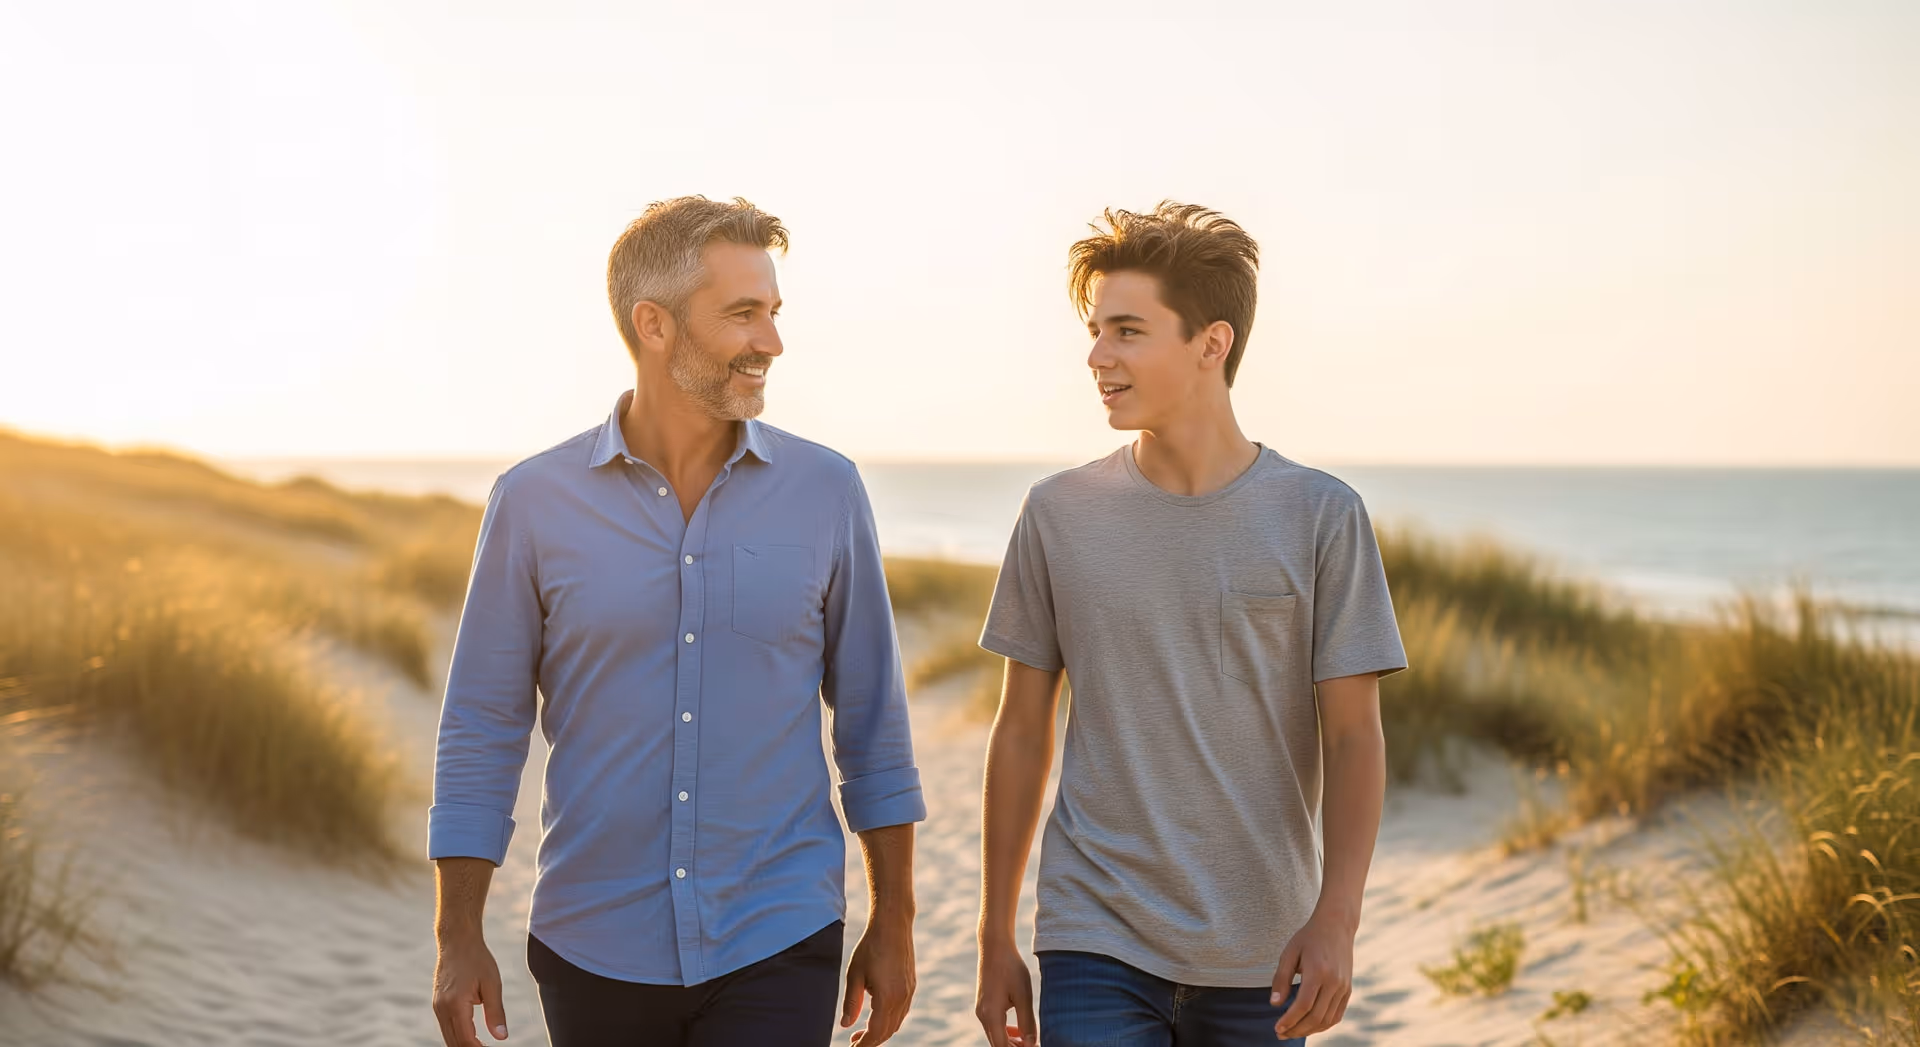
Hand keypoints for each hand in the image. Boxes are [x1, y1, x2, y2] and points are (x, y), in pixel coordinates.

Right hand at [432, 932, 507, 1045]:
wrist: (457, 940)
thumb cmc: (477, 959)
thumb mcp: (492, 984)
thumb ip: (496, 1012)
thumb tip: (502, 1037)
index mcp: (455, 1004)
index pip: (465, 1039)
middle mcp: (442, 1008)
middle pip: (453, 1042)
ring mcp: (437, 1006)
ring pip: (448, 1036)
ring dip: (463, 1045)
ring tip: (481, 1046)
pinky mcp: (437, 1003)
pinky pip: (446, 1026)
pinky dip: (457, 1035)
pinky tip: (472, 1038)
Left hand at [842, 914, 916, 1045]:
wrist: (893, 926)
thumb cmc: (871, 947)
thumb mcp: (854, 974)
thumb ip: (851, 1002)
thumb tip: (846, 1025)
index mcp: (887, 997)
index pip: (876, 1032)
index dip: (864, 1044)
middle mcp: (902, 997)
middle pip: (888, 1031)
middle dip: (872, 1041)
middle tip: (854, 1042)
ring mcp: (909, 991)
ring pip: (897, 1022)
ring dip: (881, 1031)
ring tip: (863, 1032)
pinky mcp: (911, 985)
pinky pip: (902, 1011)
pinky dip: (890, 1020)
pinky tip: (877, 1015)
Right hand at [974, 935, 1036, 1046]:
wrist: (994, 947)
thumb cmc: (1011, 968)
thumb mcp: (1023, 995)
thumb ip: (1027, 1022)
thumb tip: (1031, 1043)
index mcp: (991, 1016)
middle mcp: (982, 1016)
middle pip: (997, 1044)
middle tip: (1034, 1045)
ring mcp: (981, 1010)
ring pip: (995, 1036)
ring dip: (1010, 1042)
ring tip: (1029, 1041)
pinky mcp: (983, 1004)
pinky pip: (993, 1026)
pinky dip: (1005, 1032)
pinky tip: (1019, 1029)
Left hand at [1271, 909, 1355, 1038]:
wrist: (1336, 926)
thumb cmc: (1308, 938)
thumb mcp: (1289, 953)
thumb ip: (1281, 979)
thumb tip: (1274, 1004)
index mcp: (1318, 971)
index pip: (1303, 1005)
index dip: (1290, 1020)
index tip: (1277, 1028)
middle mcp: (1334, 982)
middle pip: (1316, 1016)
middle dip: (1297, 1029)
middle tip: (1281, 1034)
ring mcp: (1344, 987)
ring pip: (1327, 1019)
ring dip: (1309, 1030)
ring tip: (1292, 1032)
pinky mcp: (1348, 990)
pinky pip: (1337, 1014)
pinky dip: (1323, 1025)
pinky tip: (1309, 1026)